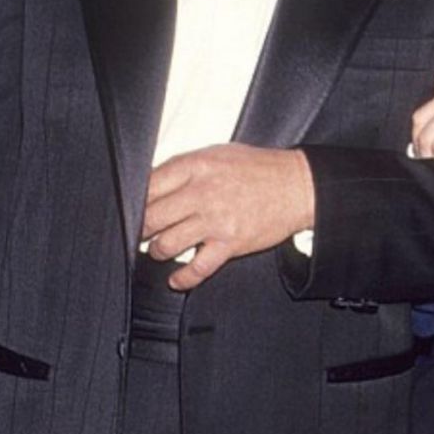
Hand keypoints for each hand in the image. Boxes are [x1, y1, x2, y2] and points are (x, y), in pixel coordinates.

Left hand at [142, 143, 314, 290]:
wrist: (298, 186)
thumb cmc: (260, 168)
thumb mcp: (218, 154)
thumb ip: (186, 168)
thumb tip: (154, 184)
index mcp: (196, 166)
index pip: (148, 186)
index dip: (136, 201)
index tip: (135, 208)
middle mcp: (202, 193)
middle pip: (151, 218)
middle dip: (142, 229)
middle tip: (142, 232)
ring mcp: (215, 221)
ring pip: (166, 245)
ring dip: (158, 251)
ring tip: (160, 250)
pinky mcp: (230, 244)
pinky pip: (196, 269)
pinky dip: (182, 278)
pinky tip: (177, 279)